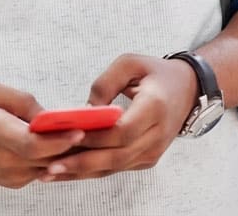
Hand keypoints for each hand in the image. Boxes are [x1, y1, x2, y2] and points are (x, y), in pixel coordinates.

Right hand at [0, 82, 86, 188]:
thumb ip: (21, 100)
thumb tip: (49, 114)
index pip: (34, 144)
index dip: (60, 139)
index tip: (82, 128)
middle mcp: (5, 161)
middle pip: (49, 157)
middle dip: (76, 144)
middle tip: (104, 127)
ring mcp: (10, 176)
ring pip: (49, 165)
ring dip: (69, 152)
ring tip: (95, 133)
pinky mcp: (13, 182)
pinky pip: (42, 169)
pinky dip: (55, 157)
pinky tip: (70, 143)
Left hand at [41, 54, 197, 182]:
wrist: (187, 89)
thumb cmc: (155, 73)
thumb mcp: (129, 63)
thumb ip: (104, 84)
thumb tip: (84, 111)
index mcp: (155, 107)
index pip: (124, 130)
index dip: (96, 136)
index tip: (70, 136)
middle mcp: (157, 135)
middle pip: (117, 155)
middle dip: (83, 162)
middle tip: (51, 166)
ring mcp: (154, 150)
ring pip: (115, 166)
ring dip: (83, 172)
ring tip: (50, 174)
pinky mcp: (147, 158)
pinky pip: (118, 167)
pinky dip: (92, 171)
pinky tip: (68, 172)